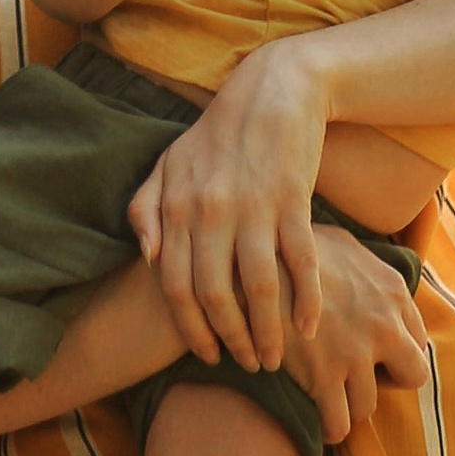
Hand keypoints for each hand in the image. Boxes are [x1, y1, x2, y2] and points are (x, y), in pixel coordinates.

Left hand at [126, 42, 328, 370]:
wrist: (272, 91)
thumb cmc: (216, 133)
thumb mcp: (168, 162)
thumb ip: (146, 208)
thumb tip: (147, 258)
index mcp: (177, 205)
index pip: (177, 285)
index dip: (191, 328)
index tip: (207, 355)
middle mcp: (210, 209)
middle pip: (217, 296)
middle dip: (232, 340)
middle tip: (247, 365)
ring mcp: (254, 206)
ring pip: (260, 288)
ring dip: (269, 332)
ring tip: (275, 358)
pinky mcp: (293, 200)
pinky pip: (301, 263)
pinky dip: (306, 300)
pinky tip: (308, 326)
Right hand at [281, 232, 429, 445]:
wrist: (245, 265)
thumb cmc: (287, 248)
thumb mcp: (338, 241)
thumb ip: (365, 262)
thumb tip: (372, 274)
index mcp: (391, 289)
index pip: (417, 337)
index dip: (393, 350)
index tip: (370, 352)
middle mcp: (383, 324)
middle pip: (412, 375)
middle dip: (386, 380)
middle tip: (357, 376)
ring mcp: (355, 353)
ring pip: (368, 404)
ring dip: (350, 403)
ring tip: (328, 396)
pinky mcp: (323, 377)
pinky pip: (339, 423)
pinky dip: (330, 426)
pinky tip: (316, 418)